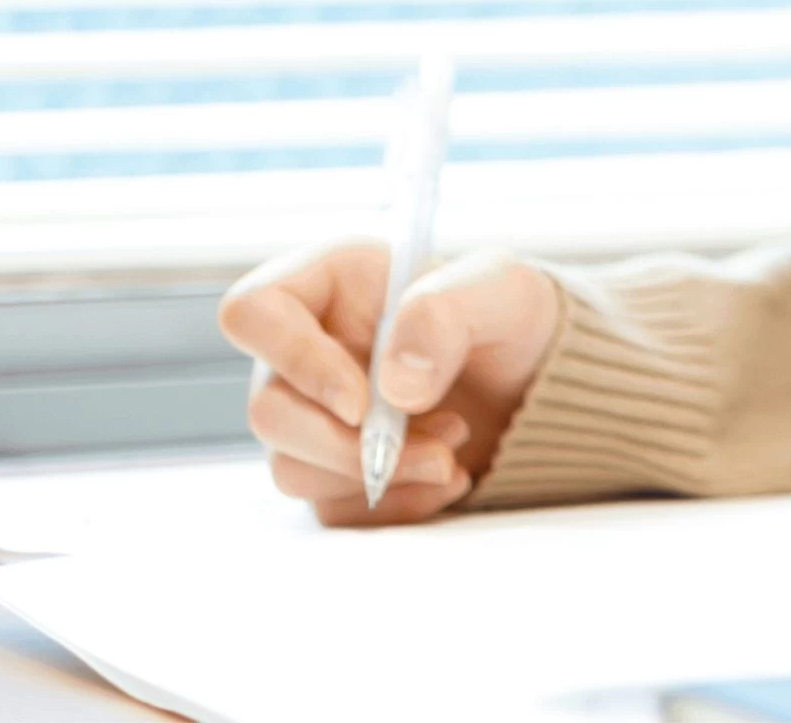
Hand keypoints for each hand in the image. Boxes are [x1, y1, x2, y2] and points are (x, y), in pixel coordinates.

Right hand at [216, 240, 562, 525]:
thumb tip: (394, 387)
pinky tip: (450, 478)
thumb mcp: (502, 292)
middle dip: (348, 447)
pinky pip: (335, 507)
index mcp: (327, 283)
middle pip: (268, 412)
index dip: (294, 361)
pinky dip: (394, 505)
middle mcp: (306, 350)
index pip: (252, 312)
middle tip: (436, 449)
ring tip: (453, 452)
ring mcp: (315, 413)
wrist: (537, 381)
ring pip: (295, 468)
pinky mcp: (336, 467)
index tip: (362, 403)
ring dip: (378, 477)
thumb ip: (444, 316)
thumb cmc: (511, 316)